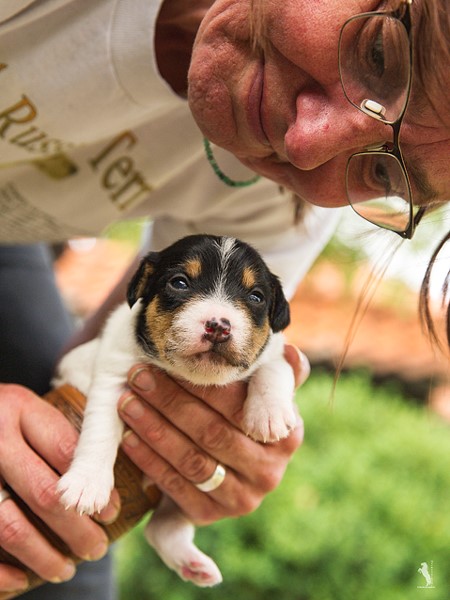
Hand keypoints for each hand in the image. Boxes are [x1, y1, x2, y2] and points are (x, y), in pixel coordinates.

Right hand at [0, 385, 119, 592]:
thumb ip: (61, 436)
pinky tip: (22, 580)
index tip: (111, 512)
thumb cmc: (2, 416)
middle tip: (97, 548)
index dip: (94, 486)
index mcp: (19, 409)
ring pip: (10, 526)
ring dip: (43, 556)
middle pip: (44, 493)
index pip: (66, 451)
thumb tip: (108, 483)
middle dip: (77, 528)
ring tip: (67, 569)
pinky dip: (1, 571)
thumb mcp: (29, 410)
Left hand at [118, 344, 307, 524]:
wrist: (225, 463)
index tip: (169, 360)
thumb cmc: (240, 412)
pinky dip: (149, 461)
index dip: (202, 384)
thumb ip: (273, 373)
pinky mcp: (210, 516)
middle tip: (138, 377)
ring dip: (154, 430)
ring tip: (127, 402)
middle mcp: (269, 471)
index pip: (239, 406)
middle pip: (212, 434)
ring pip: (192, 461)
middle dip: (170, 402)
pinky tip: (128, 437)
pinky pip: (175, 487)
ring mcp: (241, 498)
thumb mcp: (261, 390)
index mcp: (285, 434)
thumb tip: (290, 351)